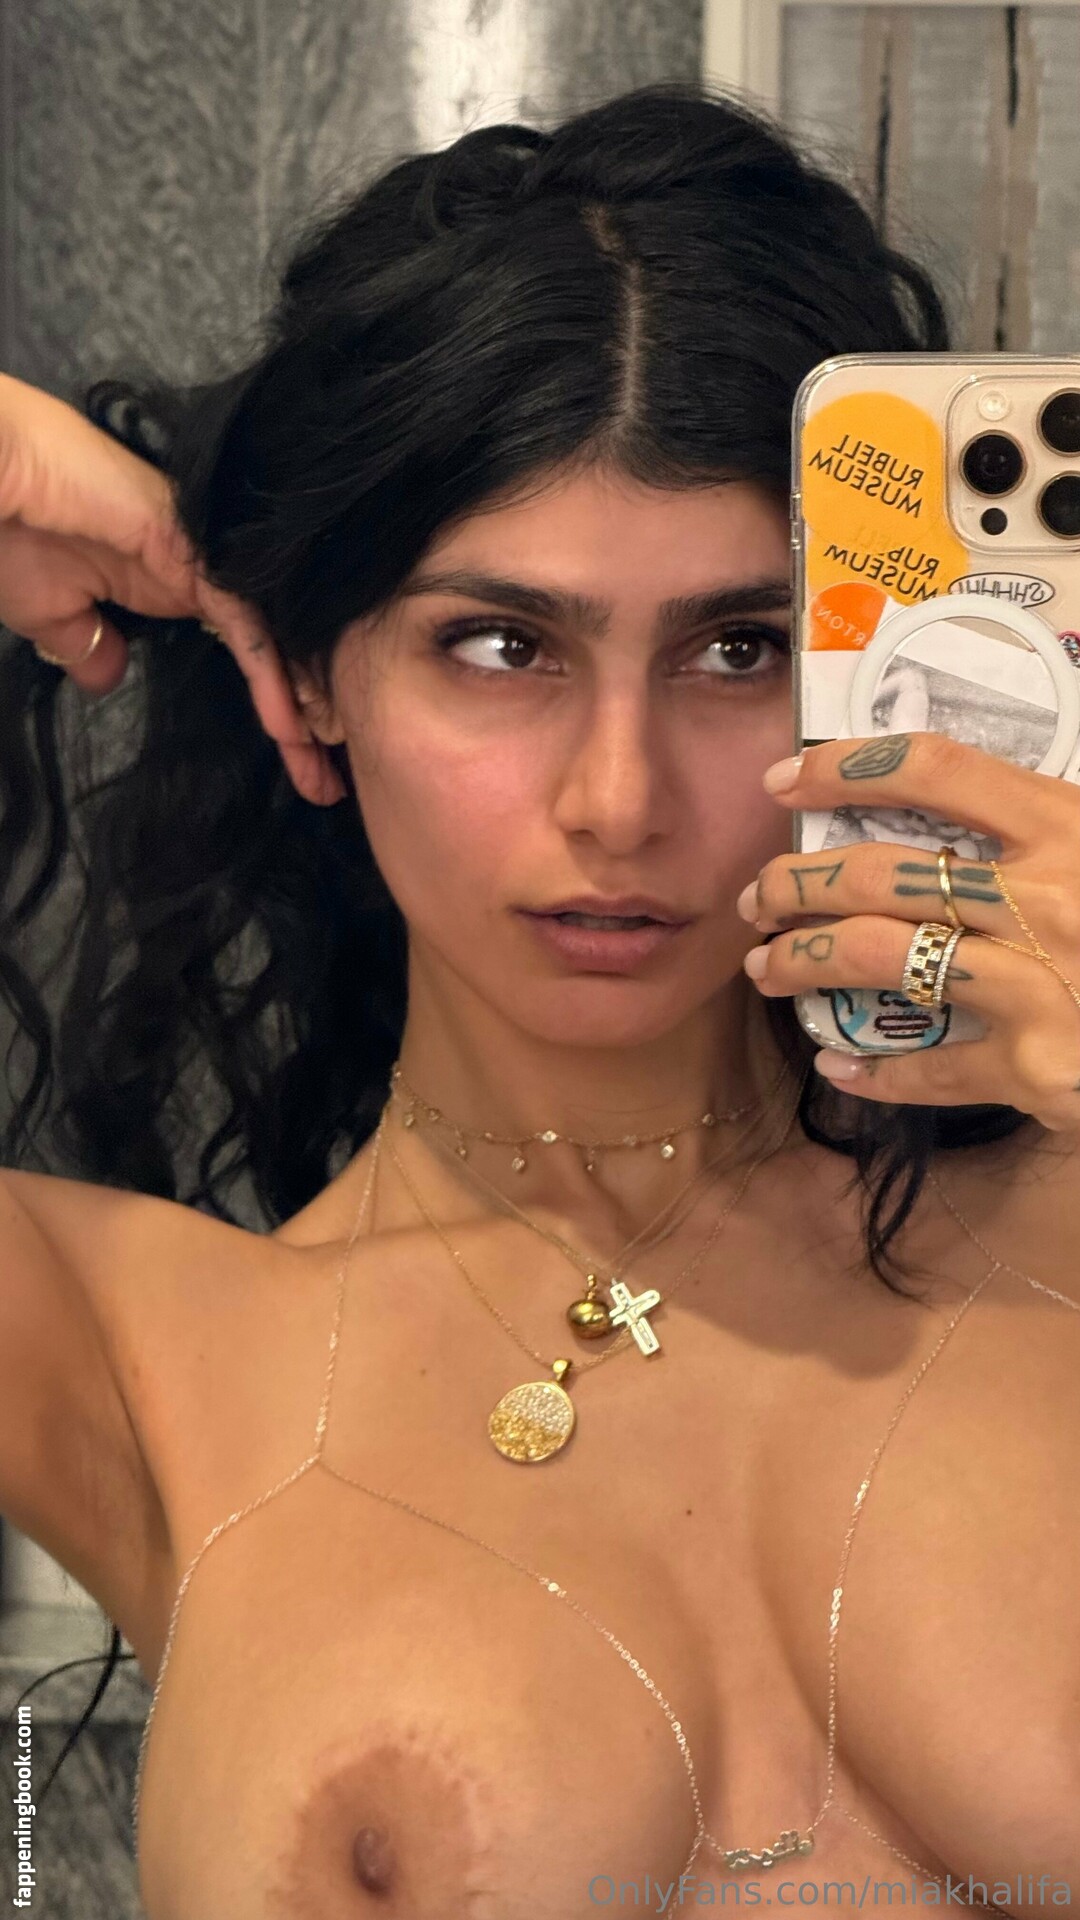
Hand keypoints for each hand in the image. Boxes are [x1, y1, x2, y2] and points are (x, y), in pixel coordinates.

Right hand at [0, 373, 343, 804]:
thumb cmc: (6, 531)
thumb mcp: (50, 612)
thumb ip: (86, 644)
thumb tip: (106, 673)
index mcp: (172, 580)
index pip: (245, 650)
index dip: (273, 706)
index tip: (295, 766)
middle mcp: (203, 569)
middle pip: (274, 648)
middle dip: (305, 717)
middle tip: (326, 783)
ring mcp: (205, 556)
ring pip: (273, 639)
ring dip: (299, 707)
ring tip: (320, 769)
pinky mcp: (195, 550)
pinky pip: (246, 621)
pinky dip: (270, 673)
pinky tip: (288, 725)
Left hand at [737, 731, 1079, 1131]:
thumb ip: (1044, 818)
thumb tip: (955, 782)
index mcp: (1068, 827)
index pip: (934, 769)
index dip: (845, 765)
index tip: (787, 777)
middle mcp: (1044, 899)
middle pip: (882, 873)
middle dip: (797, 883)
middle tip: (757, 897)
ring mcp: (1039, 986)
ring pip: (882, 961)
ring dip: (803, 963)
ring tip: (768, 969)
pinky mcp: (1038, 1069)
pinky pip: (931, 1068)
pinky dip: (874, 1071)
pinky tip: (839, 1065)